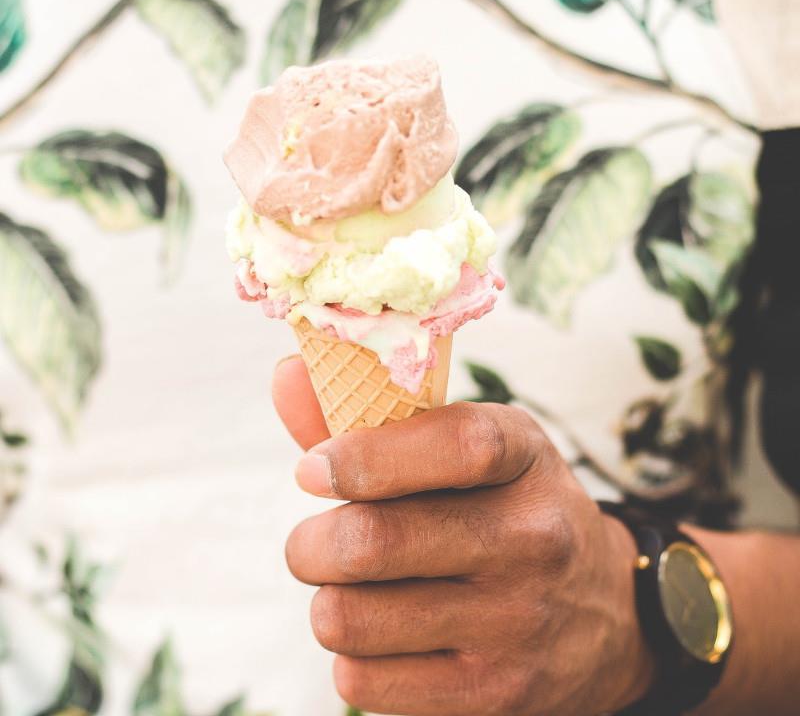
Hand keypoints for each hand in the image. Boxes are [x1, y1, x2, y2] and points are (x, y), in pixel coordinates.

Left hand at [273, 356, 654, 715]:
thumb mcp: (471, 447)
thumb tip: (286, 372)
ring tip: (352, 592)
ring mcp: (517, 622)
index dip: (365, 455)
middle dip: (311, 544)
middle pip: (374, 541)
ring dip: (328, 603)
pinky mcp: (494, 694)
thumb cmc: (508, 508)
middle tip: (314, 544)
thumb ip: (373, 416)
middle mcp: (533, 537)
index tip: (311, 471)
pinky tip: (384, 638)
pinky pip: (363, 682)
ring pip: (350, 617)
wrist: (604, 612)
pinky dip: (352, 658)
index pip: (454, 445)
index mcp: (524, 456)